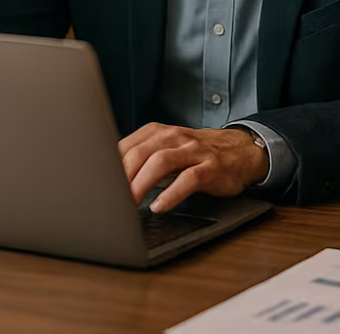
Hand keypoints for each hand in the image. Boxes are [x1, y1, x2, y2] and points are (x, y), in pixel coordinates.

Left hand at [118, 123, 268, 213]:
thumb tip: (109, 179)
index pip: (126, 146)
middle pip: (140, 153)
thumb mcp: (168, 150)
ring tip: (130, 204)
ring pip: (161, 162)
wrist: (241, 150)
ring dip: (142, 184)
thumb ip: (142, 159)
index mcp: (159, 132)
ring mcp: (194, 151)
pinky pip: (189, 179)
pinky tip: (160, 206)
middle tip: (110, 200)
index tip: (98, 187)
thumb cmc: (197, 154)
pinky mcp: (211, 168)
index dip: (110, 167)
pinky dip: (172, 193)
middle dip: (122, 177)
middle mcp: (175, 137)